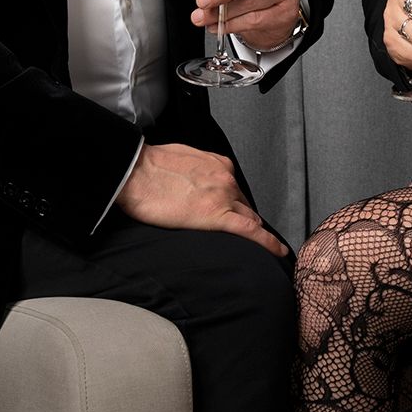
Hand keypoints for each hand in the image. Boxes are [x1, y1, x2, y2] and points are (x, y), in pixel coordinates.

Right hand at [115, 141, 288, 256]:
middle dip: (246, 219)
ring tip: (259, 248)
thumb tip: (192, 181)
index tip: (238, 214)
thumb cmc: (148, 166)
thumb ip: (195, 171)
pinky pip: (250, 231)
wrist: (134, 173)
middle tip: (244, 235)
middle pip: (245, 205)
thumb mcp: (180, 159)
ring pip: (249, 218)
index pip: (235, 190)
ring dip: (252, 231)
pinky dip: (268, 242)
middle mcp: (226, 179)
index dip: (237, 205)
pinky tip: (277, 252)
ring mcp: (224, 197)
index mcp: (218, 165)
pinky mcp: (217, 216)